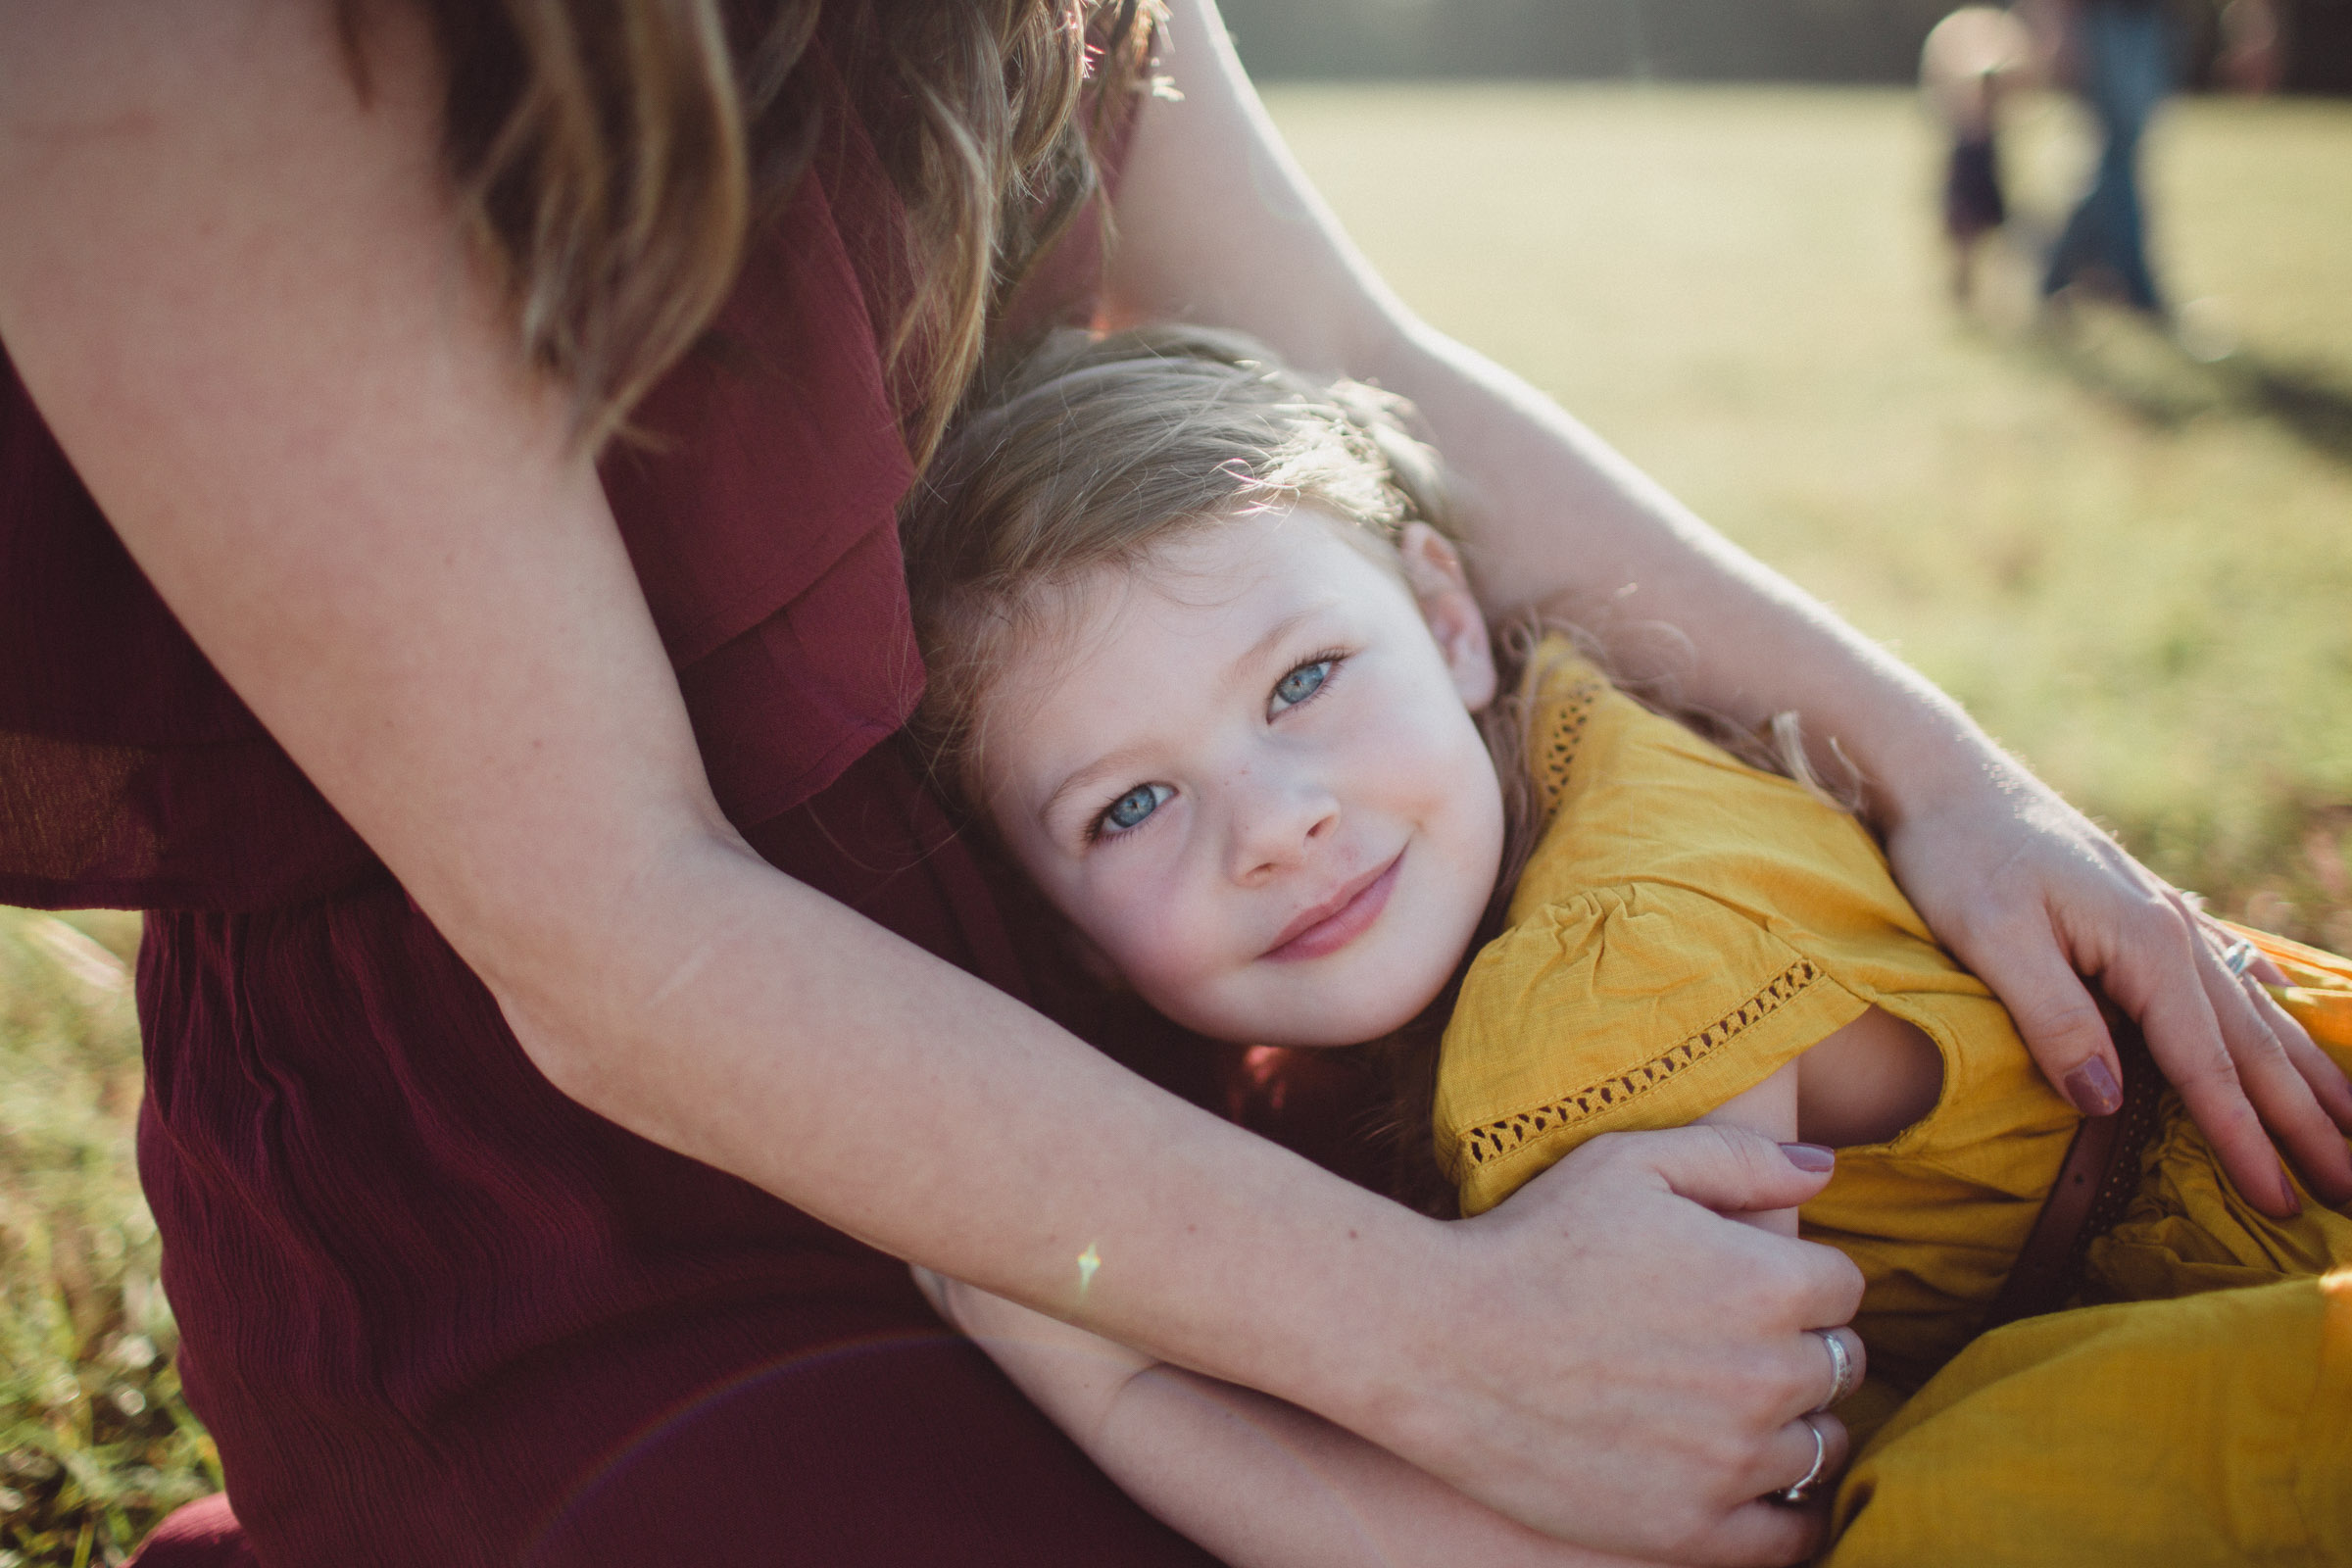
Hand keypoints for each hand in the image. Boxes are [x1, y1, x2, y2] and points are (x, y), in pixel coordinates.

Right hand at [1382, 1127, 1864, 1565]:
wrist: (1439, 1344)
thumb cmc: (1531, 1241)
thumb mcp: (1628, 1164)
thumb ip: (1738, 1157)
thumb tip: (1828, 1168)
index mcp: (1768, 1282)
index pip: (1843, 1287)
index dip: (1797, 1278)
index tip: (1748, 1281)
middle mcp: (1768, 1375)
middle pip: (1839, 1365)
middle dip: (1799, 1347)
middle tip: (1732, 1340)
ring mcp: (1733, 1461)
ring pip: (1821, 1445)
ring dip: (1791, 1424)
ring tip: (1727, 1406)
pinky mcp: (1693, 1528)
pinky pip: (1793, 1538)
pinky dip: (1788, 1515)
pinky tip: (1750, 1486)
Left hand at [1880, 756, 2351, 1215]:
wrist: (1944, 777)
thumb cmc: (1957, 853)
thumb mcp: (1992, 936)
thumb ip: (2053, 1017)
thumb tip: (2110, 1102)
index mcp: (2147, 945)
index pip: (2205, 1065)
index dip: (2244, 1139)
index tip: (2280, 1202)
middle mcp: (2174, 933)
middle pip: (2252, 1048)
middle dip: (2305, 1125)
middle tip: (2351, 1192)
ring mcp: (2166, 922)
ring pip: (2253, 1017)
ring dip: (2304, 1081)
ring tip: (2349, 1131)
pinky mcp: (2144, 918)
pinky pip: (2229, 986)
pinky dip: (2270, 1027)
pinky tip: (2289, 1045)